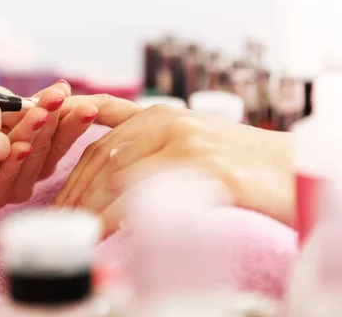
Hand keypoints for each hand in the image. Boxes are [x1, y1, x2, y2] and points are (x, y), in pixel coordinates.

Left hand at [0, 81, 99, 211]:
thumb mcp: (6, 110)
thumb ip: (35, 104)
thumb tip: (63, 87)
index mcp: (43, 149)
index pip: (64, 135)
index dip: (75, 121)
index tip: (88, 106)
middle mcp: (33, 171)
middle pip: (52, 148)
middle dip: (57, 122)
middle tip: (60, 101)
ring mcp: (14, 186)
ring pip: (31, 161)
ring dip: (36, 135)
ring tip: (40, 114)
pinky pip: (5, 178)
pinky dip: (14, 162)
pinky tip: (19, 147)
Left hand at [54, 104, 292, 236]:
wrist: (289, 169)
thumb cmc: (236, 162)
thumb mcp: (185, 139)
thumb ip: (146, 143)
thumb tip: (108, 170)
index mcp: (157, 114)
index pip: (98, 143)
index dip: (72, 175)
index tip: (58, 201)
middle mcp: (166, 121)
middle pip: (101, 159)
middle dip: (75, 194)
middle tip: (61, 224)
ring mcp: (183, 141)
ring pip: (116, 176)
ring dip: (89, 208)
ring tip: (75, 233)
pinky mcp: (202, 165)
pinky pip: (145, 195)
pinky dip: (117, 216)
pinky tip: (103, 232)